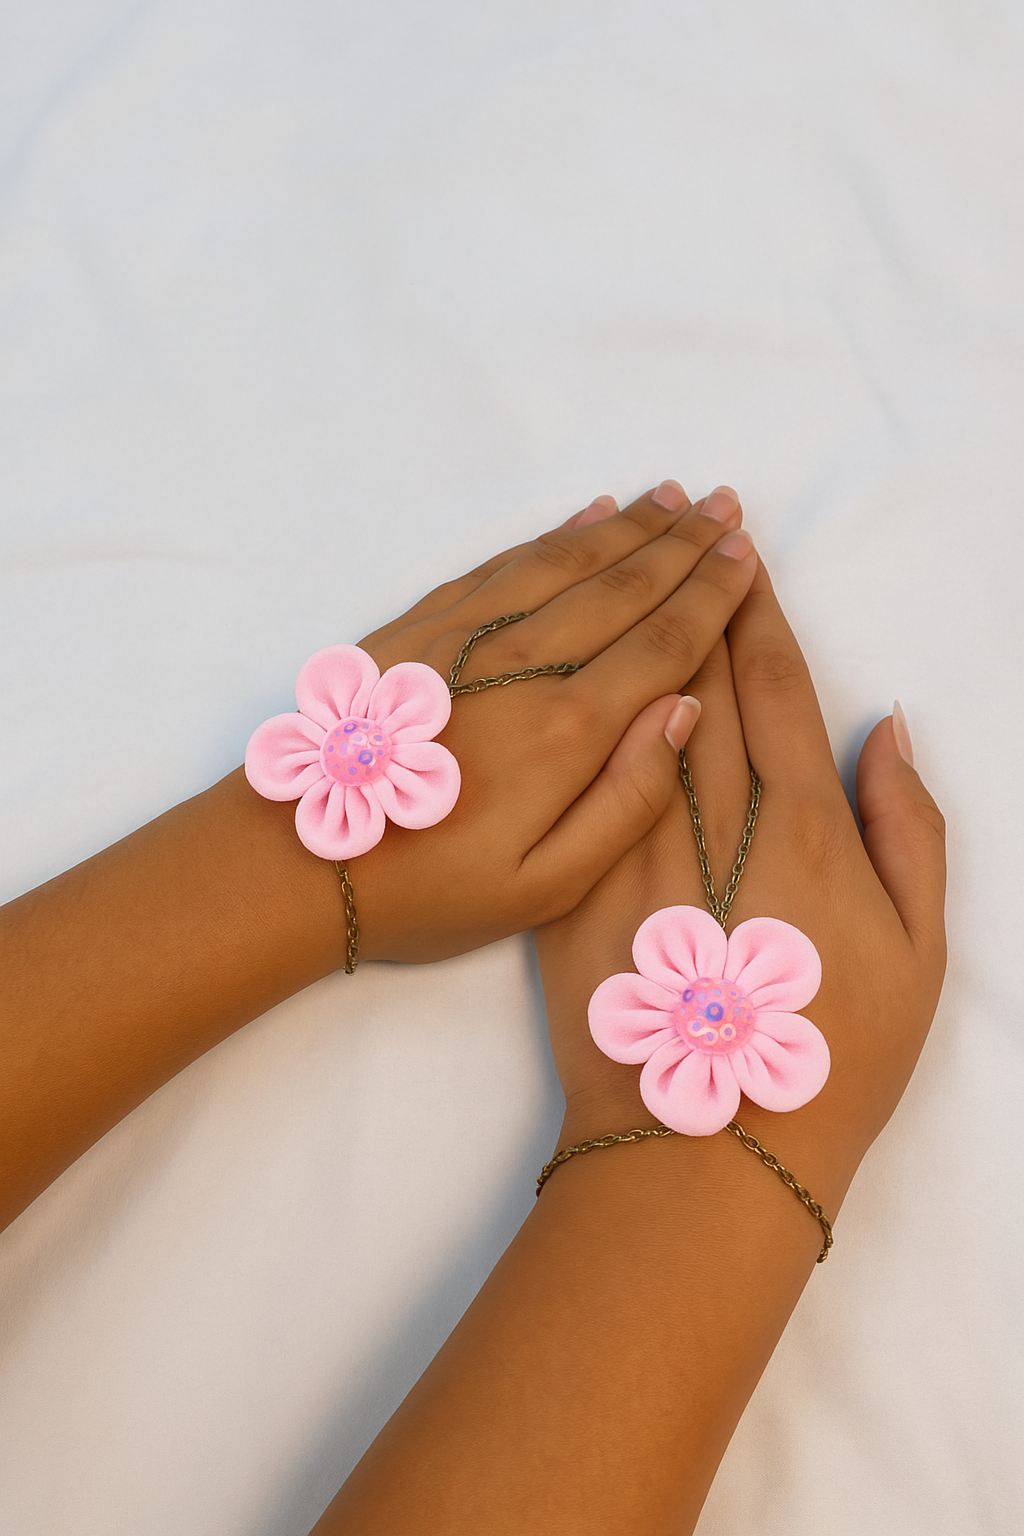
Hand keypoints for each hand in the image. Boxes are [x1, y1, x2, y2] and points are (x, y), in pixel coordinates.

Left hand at [257, 481, 758, 962]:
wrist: (297, 861)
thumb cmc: (431, 888)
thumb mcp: (547, 884)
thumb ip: (629, 800)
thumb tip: (683, 710)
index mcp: (570, 728)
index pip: (664, 641)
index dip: (712, 594)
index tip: (746, 553)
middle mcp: (525, 664)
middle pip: (623, 588)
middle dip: (682, 544)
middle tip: (725, 503)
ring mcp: (468, 636)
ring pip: (566, 562)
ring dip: (626, 527)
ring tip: (670, 500)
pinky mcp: (420, 628)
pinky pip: (504, 565)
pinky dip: (552, 537)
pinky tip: (583, 521)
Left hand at [535, 561, 945, 1204]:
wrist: (696, 1145)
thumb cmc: (824, 1060)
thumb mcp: (913, 954)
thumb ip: (905, 829)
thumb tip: (886, 726)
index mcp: (792, 821)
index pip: (767, 684)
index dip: (757, 610)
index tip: (745, 551)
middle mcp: (704, 809)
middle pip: (693, 666)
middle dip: (693, 576)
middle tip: (693, 504)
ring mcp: (625, 837)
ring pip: (623, 690)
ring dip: (630, 598)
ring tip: (636, 521)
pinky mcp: (565, 874)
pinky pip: (569, 757)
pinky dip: (569, 684)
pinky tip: (565, 623)